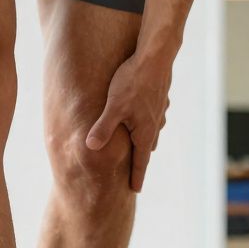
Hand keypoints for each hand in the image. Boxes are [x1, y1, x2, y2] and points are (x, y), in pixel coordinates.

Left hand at [85, 54, 171, 191]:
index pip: (140, 162)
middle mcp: (154, 124)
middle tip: (132, 173)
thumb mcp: (113, 106)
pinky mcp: (158, 98)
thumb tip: (90, 148)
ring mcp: (158, 111)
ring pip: (149, 131)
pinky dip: (144, 122)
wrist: (155, 56)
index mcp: (144, 132)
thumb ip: (103, 128)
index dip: (137, 177)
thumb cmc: (132, 81)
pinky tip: (139, 117)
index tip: (135, 191)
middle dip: (139, 160)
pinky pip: (151, 116)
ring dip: (142, 140)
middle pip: (145, 148)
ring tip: (135, 147)